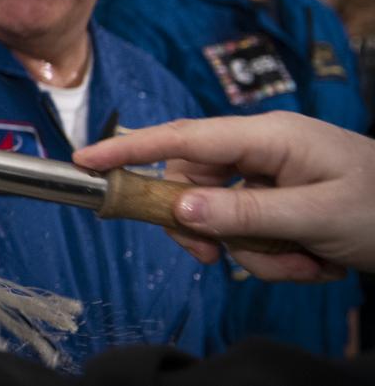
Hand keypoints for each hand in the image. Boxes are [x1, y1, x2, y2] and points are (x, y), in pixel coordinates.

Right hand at [74, 112, 374, 280]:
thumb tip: (178, 209)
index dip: (130, 149)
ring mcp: (270, 175)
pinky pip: (249, 231)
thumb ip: (245, 212)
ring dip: (253, 251)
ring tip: (303, 264)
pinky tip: (314, 262)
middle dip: (205, 228)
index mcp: (268, 136)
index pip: (183, 138)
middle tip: (215, 260)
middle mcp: (262, 150)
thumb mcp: (316, 216)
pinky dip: (274, 256)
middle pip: (193, 185)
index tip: (84, 160)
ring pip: (221, 216)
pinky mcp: (278, 201)